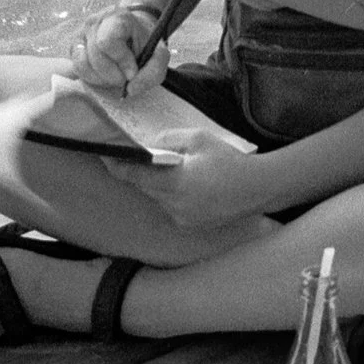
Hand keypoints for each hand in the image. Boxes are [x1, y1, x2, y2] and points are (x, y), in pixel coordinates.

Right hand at [70, 5, 163, 93]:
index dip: (121, 61)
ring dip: (101, 78)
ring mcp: (80, 34)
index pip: (108, 42)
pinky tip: (103, 75)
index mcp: (116, 17)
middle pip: (95, 56)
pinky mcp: (74, 48)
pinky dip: (91, 78)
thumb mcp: (160, 56)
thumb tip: (130, 89)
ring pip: (82, 64)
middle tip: (124, 75)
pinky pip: (75, 68)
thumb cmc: (146, 45)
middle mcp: (94, 22)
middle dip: (112, 74)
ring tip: (114, 75)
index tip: (133, 70)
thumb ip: (153, 73)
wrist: (133, 34)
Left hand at [102, 125, 267, 228]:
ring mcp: (182, 218)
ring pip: (158, 198)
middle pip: (144, 187)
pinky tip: (188, 185)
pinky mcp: (191, 225)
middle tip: (134, 156)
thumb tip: (149, 143)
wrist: (259, 188)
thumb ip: (169, 138)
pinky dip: (173, 195)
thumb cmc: (229, 160)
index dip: (116, 165)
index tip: (104, 155)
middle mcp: (173, 205)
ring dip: (158, 184)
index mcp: (173, 183)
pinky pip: (172, 207)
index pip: (133, 175)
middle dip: (139, 172)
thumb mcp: (198, 139)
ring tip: (172, 169)